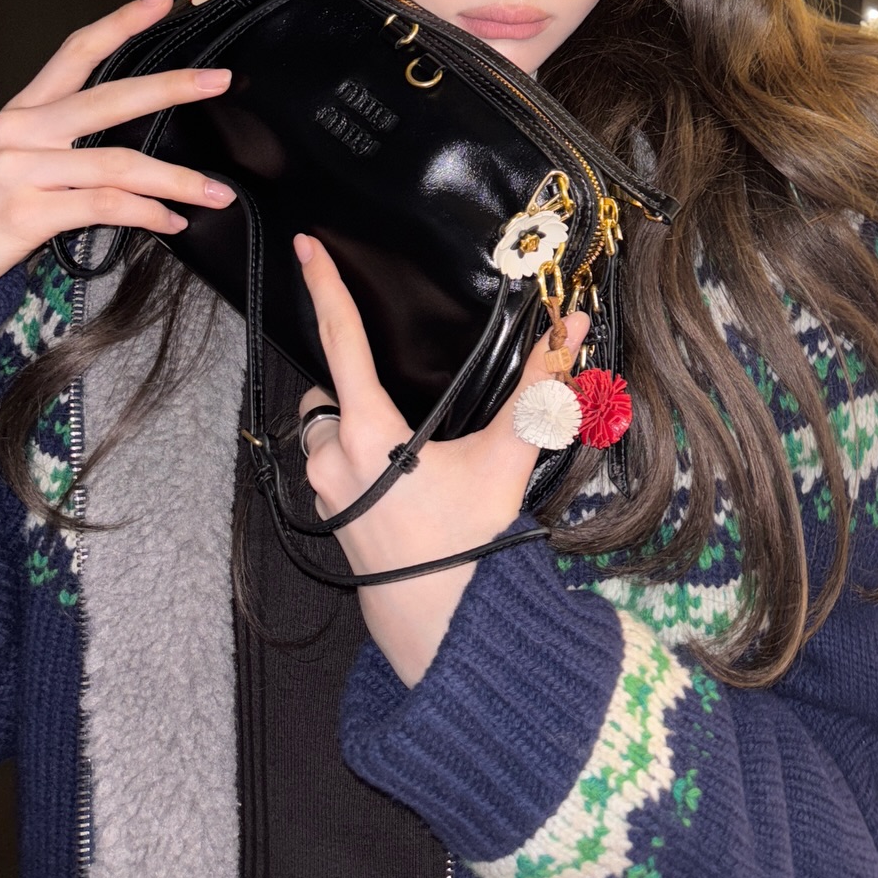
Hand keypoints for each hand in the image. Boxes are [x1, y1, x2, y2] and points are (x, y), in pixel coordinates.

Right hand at [0, 0, 237, 305]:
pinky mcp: (23, 215)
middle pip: (108, 98)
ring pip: (117, 163)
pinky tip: (170, 222)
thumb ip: (62, 152)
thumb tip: (131, 157)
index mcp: (20, 114)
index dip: (121, 22)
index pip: (75, 51)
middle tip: (219, 80)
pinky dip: (146, 215)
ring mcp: (20, 171)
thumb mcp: (8, 169)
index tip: (164, 0)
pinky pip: (103, 208)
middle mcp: (20, 132)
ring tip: (215, 190)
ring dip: (177, 178)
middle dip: (171, 87)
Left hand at [295, 232, 588, 685]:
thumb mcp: (508, 458)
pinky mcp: (329, 521)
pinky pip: (324, 469)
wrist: (446, 630)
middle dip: (350, 382)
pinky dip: (348, 460)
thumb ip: (540, 389)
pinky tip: (395, 478)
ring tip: (403, 445)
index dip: (325, 288)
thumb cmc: (472, 545)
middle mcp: (332, 458)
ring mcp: (325, 494)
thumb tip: (572, 327)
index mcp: (367, 432)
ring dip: (347, 425)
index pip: (342, 341)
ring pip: (319, 433)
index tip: (306, 247)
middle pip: (324, 391)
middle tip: (400, 396)